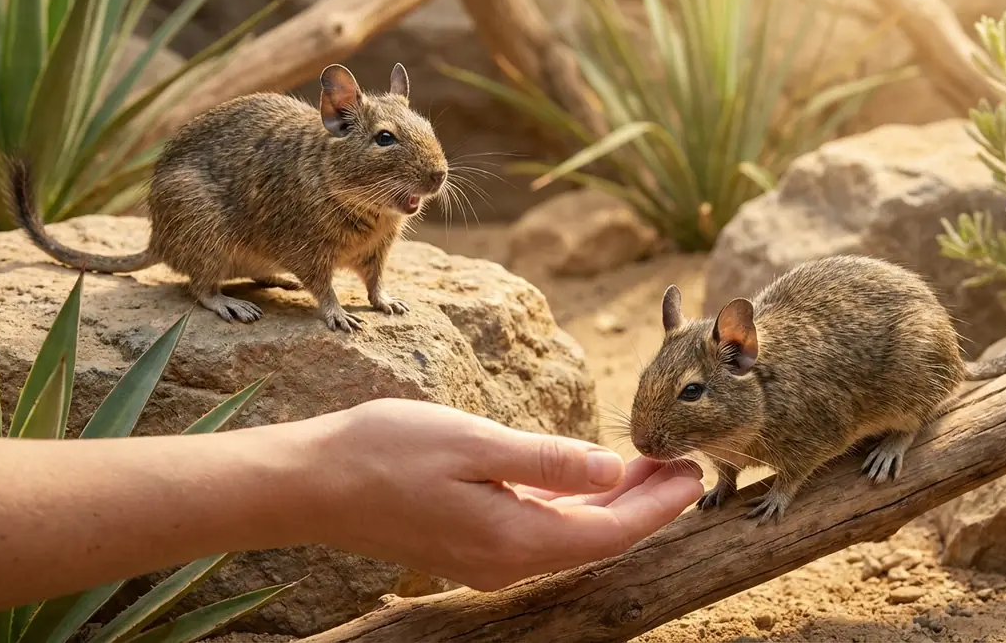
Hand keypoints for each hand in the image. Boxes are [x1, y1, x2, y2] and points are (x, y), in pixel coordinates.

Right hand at [287, 398, 703, 590]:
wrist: (311, 483)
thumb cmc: (386, 453)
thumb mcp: (475, 443)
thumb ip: (549, 462)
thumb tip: (612, 472)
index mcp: (515, 540)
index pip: (611, 532)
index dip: (658, 506)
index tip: (694, 474)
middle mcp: (505, 562)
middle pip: (596, 538)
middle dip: (644, 504)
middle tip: (684, 466)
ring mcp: (484, 557)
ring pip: (568, 534)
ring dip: (610, 503)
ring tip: (648, 469)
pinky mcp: (466, 543)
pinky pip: (538, 529)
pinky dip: (571, 505)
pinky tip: (583, 479)